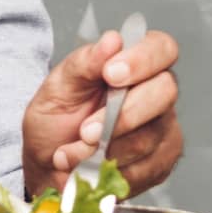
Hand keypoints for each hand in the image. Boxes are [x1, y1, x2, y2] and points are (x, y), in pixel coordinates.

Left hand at [22, 29, 181, 197]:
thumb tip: (113, 41)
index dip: (142, 60)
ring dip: (104, 149)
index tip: (110, 74)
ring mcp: (163, 130)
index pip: (161, 48)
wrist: (47, 165)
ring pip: (149, 137)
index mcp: (136, 63)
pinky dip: (109, 171)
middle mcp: (157, 93)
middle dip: (121, 114)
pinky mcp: (160, 163)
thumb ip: (85, 63)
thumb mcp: (58, 87)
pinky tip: (90, 167)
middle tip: (86, 130)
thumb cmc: (56, 120)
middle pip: (164, 93)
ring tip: (73, 151)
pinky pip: (143, 169)